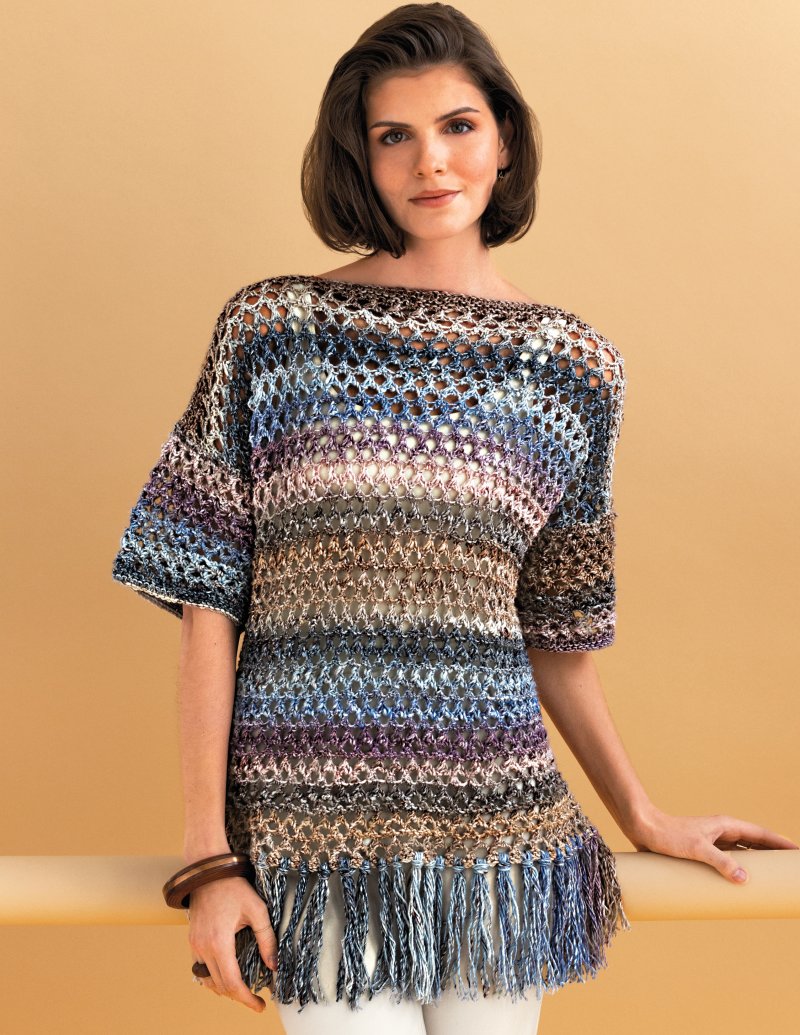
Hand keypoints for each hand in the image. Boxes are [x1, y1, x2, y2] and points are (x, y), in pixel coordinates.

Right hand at [187, 876, 277, 1012]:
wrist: (210, 872)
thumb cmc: (235, 888)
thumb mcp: (257, 910)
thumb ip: (266, 939)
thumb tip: (274, 965)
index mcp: (219, 942)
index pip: (232, 983)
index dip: (246, 999)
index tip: (260, 1005)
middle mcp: (203, 948)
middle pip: (219, 986)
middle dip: (238, 997)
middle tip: (255, 1000)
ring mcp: (195, 945)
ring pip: (207, 980)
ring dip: (224, 989)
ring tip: (242, 990)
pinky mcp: (192, 940)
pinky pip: (199, 968)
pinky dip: (212, 978)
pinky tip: (224, 976)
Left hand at [626, 805, 799, 882]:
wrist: (643, 828)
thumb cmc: (668, 834)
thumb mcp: (697, 849)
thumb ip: (720, 862)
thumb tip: (744, 879)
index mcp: (726, 825)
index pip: (761, 835)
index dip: (780, 843)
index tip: (797, 852)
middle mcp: (721, 832)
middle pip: (754, 844)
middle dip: (771, 855)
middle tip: (787, 871)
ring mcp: (711, 841)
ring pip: (740, 854)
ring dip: (754, 864)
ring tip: (769, 880)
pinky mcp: (700, 851)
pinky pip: (725, 861)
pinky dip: (735, 870)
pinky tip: (737, 884)